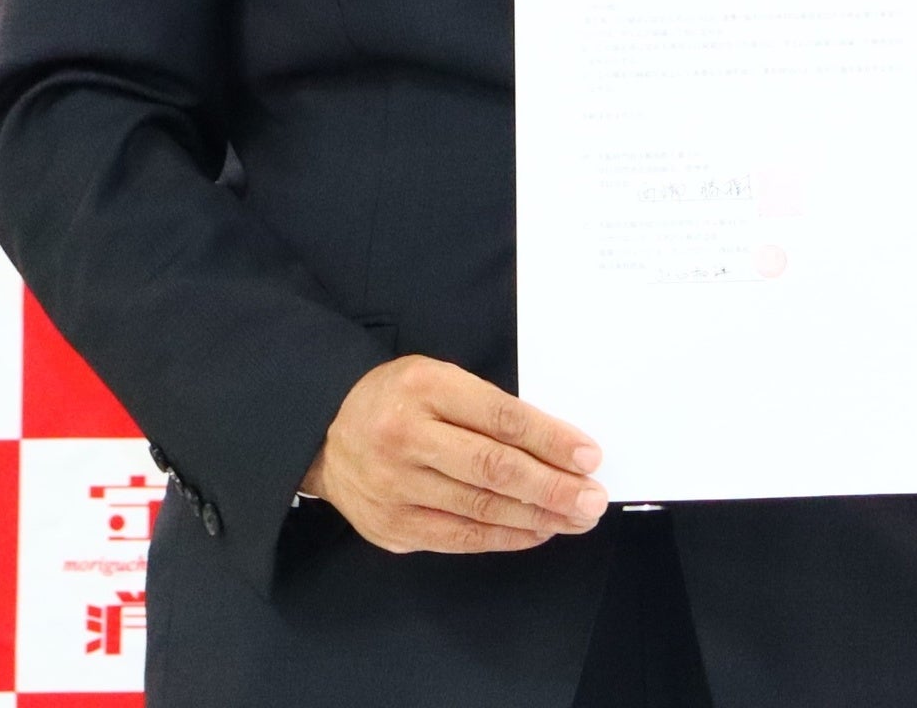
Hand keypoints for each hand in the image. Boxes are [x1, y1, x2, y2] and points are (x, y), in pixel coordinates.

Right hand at [301, 355, 606, 553]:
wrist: (324, 432)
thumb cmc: (399, 400)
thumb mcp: (441, 380)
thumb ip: (490, 409)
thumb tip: (558, 448)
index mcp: (425, 389)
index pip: (501, 419)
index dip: (550, 441)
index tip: (589, 457)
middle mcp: (405, 439)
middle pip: (493, 469)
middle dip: (552, 488)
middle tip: (592, 499)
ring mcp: (394, 488)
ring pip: (479, 509)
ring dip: (537, 517)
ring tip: (575, 518)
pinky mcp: (390, 527)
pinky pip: (458, 537)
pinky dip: (503, 537)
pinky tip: (536, 532)